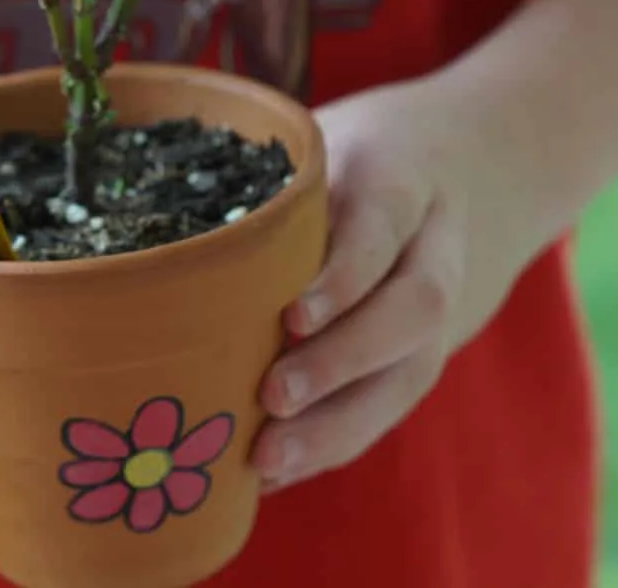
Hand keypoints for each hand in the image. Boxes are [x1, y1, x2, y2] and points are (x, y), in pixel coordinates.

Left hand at [251, 75, 518, 491]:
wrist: (463, 169)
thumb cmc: (348, 159)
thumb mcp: (315, 144)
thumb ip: (265, 183)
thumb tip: (154, 237)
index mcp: (398, 178)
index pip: (382, 226)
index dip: (344, 275)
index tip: (292, 316)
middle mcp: (435, 246)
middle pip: (412, 308)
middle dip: (341, 359)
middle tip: (272, 395)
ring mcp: (442, 308)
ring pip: (411, 371)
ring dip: (340, 423)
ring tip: (270, 456)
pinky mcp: (426, 352)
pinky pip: (392, 404)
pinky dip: (336, 441)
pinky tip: (279, 471)